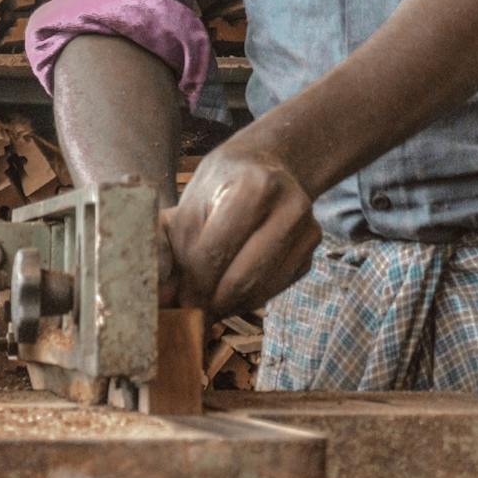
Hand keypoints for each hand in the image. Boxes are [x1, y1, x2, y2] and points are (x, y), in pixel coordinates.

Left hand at [164, 135, 320, 316]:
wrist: (266, 165)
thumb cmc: (221, 184)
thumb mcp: (190, 202)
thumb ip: (174, 247)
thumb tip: (165, 298)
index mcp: (256, 186)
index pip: (216, 252)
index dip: (192, 284)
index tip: (176, 302)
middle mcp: (291, 206)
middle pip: (243, 277)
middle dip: (211, 302)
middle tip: (190, 312)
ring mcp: (308, 227)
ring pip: (262, 290)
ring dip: (229, 305)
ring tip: (207, 302)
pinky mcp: (312, 247)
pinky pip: (276, 288)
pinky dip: (249, 298)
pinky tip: (231, 288)